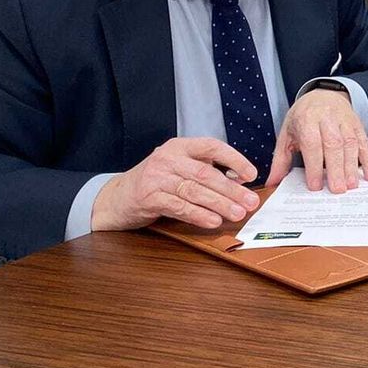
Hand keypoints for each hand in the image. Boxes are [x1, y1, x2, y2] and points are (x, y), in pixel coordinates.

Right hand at [91, 136, 259, 230]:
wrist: (116, 198)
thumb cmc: (155, 182)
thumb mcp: (179, 168)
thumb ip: (205, 170)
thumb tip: (239, 181)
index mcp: (180, 146)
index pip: (212, 146)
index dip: (234, 159)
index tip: (252, 174)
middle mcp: (168, 158)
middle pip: (206, 173)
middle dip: (232, 189)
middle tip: (251, 202)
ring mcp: (157, 177)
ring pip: (194, 190)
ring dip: (220, 204)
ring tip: (238, 213)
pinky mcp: (149, 197)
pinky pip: (179, 206)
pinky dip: (198, 215)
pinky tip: (213, 221)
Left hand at [266, 88, 367, 194]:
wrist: (323, 93)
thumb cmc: (303, 117)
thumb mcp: (287, 133)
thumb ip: (280, 159)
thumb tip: (272, 182)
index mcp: (306, 119)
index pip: (312, 143)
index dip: (314, 165)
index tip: (315, 185)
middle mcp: (327, 118)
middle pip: (334, 144)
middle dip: (336, 168)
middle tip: (337, 190)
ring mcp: (345, 120)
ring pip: (350, 143)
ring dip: (352, 166)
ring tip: (351, 185)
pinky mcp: (357, 125)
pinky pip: (365, 142)